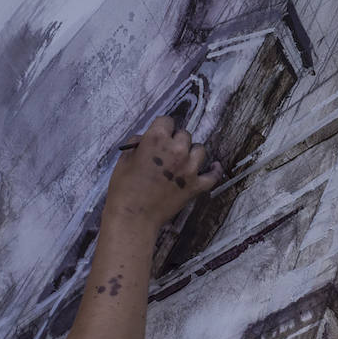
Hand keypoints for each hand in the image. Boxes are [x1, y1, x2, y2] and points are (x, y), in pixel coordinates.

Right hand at [106, 116, 221, 229]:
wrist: (133, 217)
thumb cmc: (124, 189)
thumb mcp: (124, 159)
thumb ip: (137, 143)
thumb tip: (145, 138)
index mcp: (156, 139)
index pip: (167, 120)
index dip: (162, 127)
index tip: (161, 134)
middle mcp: (177, 150)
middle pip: (184, 134)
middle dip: (176, 141)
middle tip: (168, 152)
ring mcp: (189, 168)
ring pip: (200, 150)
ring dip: (192, 153)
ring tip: (183, 161)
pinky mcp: (196, 185)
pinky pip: (213, 175)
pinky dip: (214, 170)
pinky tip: (213, 167)